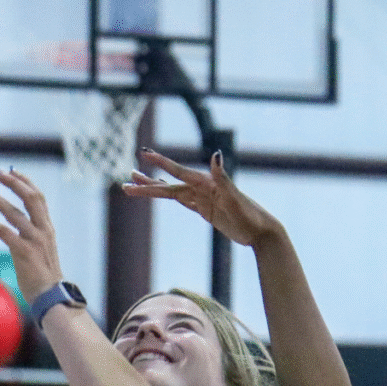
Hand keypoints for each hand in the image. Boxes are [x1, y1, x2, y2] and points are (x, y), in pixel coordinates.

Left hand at [0, 168, 63, 302]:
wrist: (50, 296)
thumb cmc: (43, 276)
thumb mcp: (42, 250)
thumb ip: (33, 235)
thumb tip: (21, 228)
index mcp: (48, 228)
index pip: (38, 197)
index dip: (25, 182)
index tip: (12, 171)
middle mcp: (43, 230)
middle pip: (30, 198)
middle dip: (13, 182)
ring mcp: (35, 240)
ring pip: (15, 212)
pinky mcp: (24, 251)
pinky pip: (4, 232)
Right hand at [122, 150, 278, 247]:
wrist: (261, 231)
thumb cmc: (251, 215)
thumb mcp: (236, 198)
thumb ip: (223, 177)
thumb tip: (216, 154)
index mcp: (207, 183)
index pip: (178, 172)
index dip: (160, 163)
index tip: (143, 154)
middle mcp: (202, 188)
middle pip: (168, 185)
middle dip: (146, 184)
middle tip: (125, 181)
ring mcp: (203, 199)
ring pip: (172, 192)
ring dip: (153, 189)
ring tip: (132, 186)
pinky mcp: (205, 210)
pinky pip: (182, 201)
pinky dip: (168, 196)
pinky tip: (160, 193)